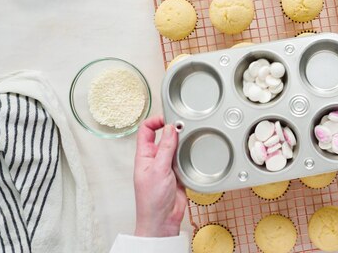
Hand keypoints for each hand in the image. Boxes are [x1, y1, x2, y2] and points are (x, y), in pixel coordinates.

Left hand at [133, 116, 186, 236]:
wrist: (162, 220)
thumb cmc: (151, 200)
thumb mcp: (158, 169)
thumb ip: (166, 148)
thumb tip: (170, 129)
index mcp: (144, 155)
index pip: (146, 130)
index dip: (155, 120)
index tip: (168, 117)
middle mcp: (155, 158)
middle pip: (164, 136)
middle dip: (174, 130)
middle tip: (184, 127)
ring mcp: (167, 166)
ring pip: (176, 147)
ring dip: (183, 143)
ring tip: (189, 140)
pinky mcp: (178, 173)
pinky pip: (185, 159)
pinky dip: (190, 155)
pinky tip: (193, 154)